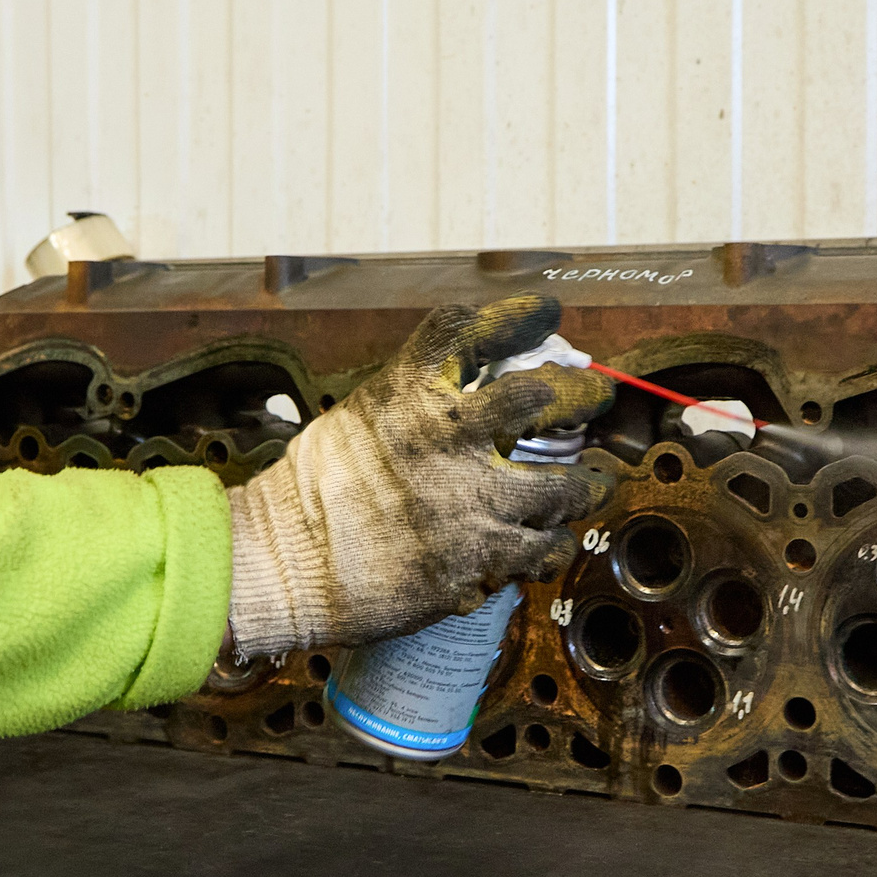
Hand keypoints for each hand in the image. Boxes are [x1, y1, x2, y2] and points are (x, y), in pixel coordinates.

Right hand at [225, 294, 612, 656]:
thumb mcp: (357, 423)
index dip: (518, 316)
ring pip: (563, 485)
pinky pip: (544, 547)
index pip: (474, 330)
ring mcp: (469, 496)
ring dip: (584, 486)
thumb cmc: (310, 497)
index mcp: (409, 391)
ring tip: (591, 487)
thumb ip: (412, 407)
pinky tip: (551, 543)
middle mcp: (447, 433)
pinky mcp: (479, 556)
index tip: (545, 311)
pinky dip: (553, 544)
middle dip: (579, 394)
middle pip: (541, 394)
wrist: (282, 565)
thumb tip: (458, 404)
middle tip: (593, 397)